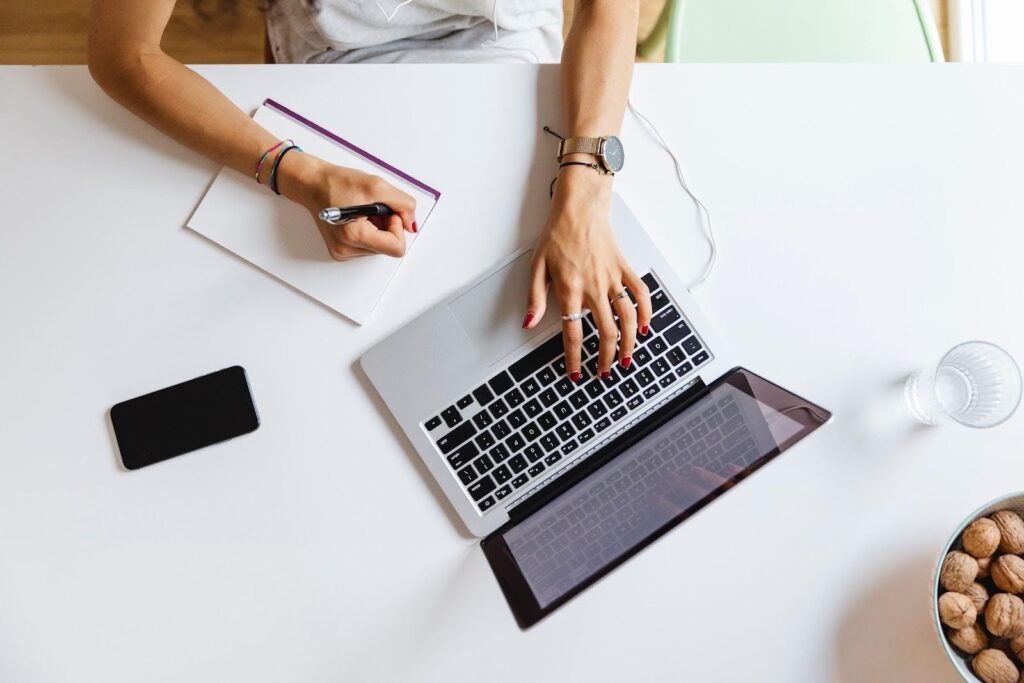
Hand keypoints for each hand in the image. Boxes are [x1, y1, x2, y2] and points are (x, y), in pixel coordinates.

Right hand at [277, 152, 416, 259]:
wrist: (313, 183)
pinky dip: (370, 231)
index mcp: (354, 236)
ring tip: (363, 211)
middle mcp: (346, 250)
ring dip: (379, 228)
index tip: (388, 211)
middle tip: (374, 207)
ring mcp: (343, 252)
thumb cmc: (338, 183)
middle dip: (388, 226)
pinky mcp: (341, 250)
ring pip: (380, 247)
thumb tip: (412, 224)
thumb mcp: (377, 186)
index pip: (396, 248)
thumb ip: (403, 204)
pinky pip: (369, 245)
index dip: (397, 227)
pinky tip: (358, 217)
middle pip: (389, 247)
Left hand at [524, 167, 651, 381]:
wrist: (580, 207)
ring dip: (629, 342)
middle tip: (604, 372)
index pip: (574, 333)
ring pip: (627, 317)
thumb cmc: (557, 234)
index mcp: (570, 289)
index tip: (576, 372)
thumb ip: (534, 298)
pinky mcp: (624, 268)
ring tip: (627, 358)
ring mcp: (612, 278)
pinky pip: (641, 293)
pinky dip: (645, 311)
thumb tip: (529, 323)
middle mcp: (594, 287)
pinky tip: (644, 327)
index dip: (575, 358)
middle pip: (606, 331)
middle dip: (606, 357)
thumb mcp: (537, 266)